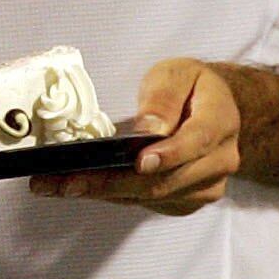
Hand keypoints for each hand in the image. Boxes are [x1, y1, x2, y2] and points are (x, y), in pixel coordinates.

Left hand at [34, 58, 238, 213]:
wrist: (214, 109)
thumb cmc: (191, 86)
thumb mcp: (176, 74)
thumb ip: (163, 97)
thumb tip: (149, 129)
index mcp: (220, 122)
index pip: (196, 142)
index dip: (168, 155)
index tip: (139, 162)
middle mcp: (219, 161)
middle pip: (166, 181)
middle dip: (113, 184)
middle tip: (67, 182)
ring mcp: (206, 186)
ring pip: (154, 197)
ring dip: (105, 194)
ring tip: (59, 186)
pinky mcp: (188, 200)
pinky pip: (149, 204)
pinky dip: (115, 197)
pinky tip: (83, 188)